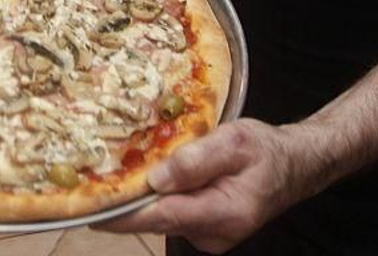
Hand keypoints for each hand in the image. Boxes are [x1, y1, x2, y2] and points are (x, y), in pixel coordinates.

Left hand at [96, 120, 324, 252]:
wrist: (292, 165)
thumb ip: (196, 160)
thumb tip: (156, 178)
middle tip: (86, 182)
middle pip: (156, 219)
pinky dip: (155, 197)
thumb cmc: (265, 151)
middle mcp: (212, 233)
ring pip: (161, 216)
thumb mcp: (234, 142)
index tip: (91, 208)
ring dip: (138, 198)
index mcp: (224, 213)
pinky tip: (143, 175)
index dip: (124, 213)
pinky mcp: (201, 227)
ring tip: (109, 172)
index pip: (162, 216)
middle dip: (123, 202)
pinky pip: (170, 213)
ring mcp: (206, 235)